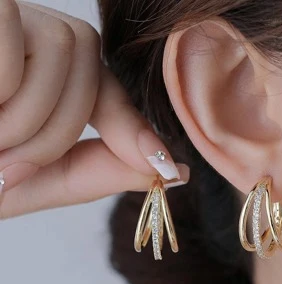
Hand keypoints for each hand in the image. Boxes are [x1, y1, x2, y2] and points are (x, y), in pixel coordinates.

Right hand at [0, 0, 188, 218]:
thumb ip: (97, 172)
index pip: (104, 88)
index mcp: (43, 76)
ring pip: (61, 56)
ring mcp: (5, 15)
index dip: (133, 127)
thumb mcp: (35, 179)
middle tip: (3, 164)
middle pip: (88, 72)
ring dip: (21, 119)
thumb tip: (173, 172)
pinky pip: (13, 40)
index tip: (166, 166)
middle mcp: (27, 36)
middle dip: (52, 136)